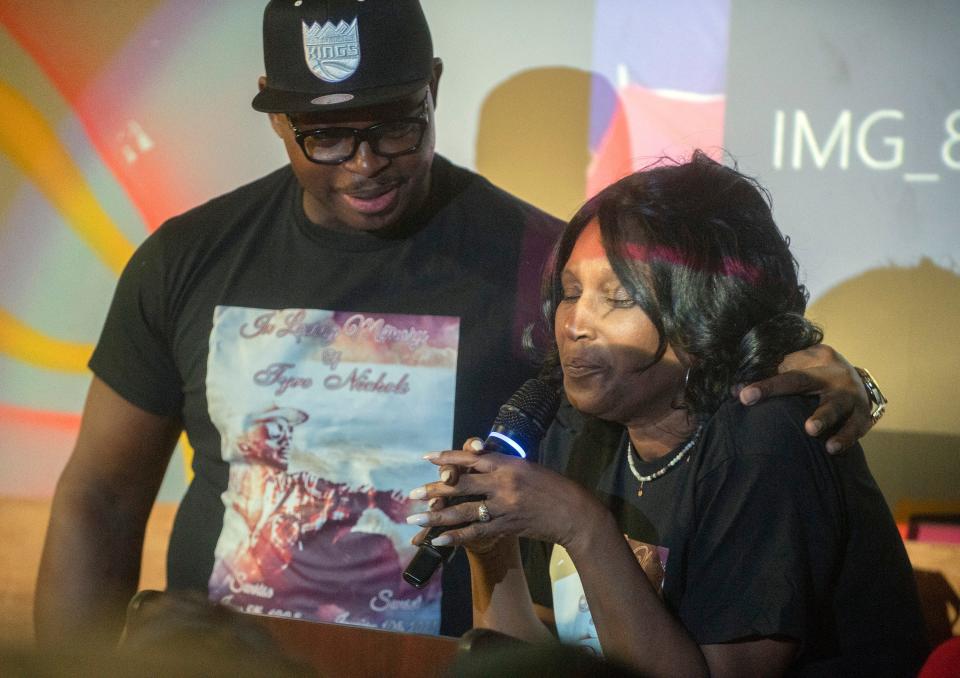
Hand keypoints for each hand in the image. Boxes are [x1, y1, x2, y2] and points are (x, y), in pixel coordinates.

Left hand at [407, 438, 598, 551]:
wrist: (575, 513)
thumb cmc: (553, 487)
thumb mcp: (527, 469)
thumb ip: (502, 468)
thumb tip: (477, 467)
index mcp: (507, 464)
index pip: (471, 458)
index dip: (447, 458)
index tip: (427, 458)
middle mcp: (502, 483)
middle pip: (461, 485)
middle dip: (434, 489)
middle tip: (413, 494)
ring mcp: (504, 506)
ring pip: (462, 511)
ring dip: (436, 516)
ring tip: (416, 519)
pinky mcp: (507, 526)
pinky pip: (476, 532)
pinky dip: (456, 536)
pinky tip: (439, 539)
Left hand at [737, 343, 870, 453]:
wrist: (858, 379)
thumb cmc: (815, 375)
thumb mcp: (798, 367)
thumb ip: (769, 377)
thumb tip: (734, 390)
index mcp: (815, 360)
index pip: (786, 373)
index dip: (765, 385)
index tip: (743, 396)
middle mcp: (833, 375)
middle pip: (810, 384)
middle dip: (790, 393)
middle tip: (801, 423)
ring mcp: (851, 395)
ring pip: (838, 407)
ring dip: (826, 420)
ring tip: (816, 434)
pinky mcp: (863, 414)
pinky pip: (856, 427)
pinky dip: (845, 438)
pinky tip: (833, 449)